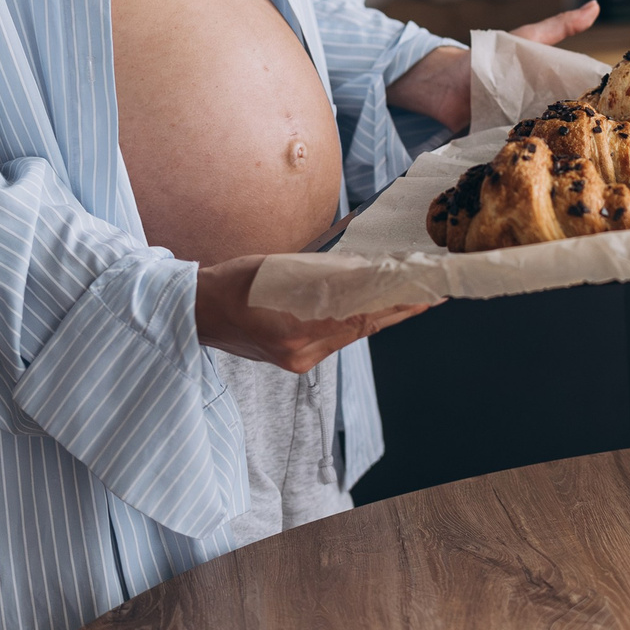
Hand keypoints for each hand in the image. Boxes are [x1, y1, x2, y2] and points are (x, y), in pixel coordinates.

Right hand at [195, 256, 430, 372]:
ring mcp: (297, 360)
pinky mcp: (294, 360)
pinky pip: (335, 339)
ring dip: (378, 316)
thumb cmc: (231, 284)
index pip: (357, 316)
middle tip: (432, 296)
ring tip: (410, 297)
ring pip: (350, 335)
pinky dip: (354, 322)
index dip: (393, 304)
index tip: (422, 293)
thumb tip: (362, 270)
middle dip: (397, 311)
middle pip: (360, 329)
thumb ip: (319, 275)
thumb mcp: (277, 268)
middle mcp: (299, 351)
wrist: (196, 314)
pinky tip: (372, 309)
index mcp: (293, 329)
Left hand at [385, 0, 601, 135]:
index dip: (607, 103)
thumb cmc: (488, 59)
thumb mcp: (528, 40)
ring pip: (552, 141)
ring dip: (564, 147)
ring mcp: (527, 131)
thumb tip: (596, 5)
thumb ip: (559, 27)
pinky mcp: (508, 147)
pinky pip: (526, 154)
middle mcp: (544, 111)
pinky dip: (535, 156)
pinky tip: (550, 165)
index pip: (586, 96)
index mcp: (553, 87)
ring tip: (587, 156)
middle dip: (590, 130)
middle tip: (615, 139)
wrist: (443, 85)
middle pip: (573, 123)